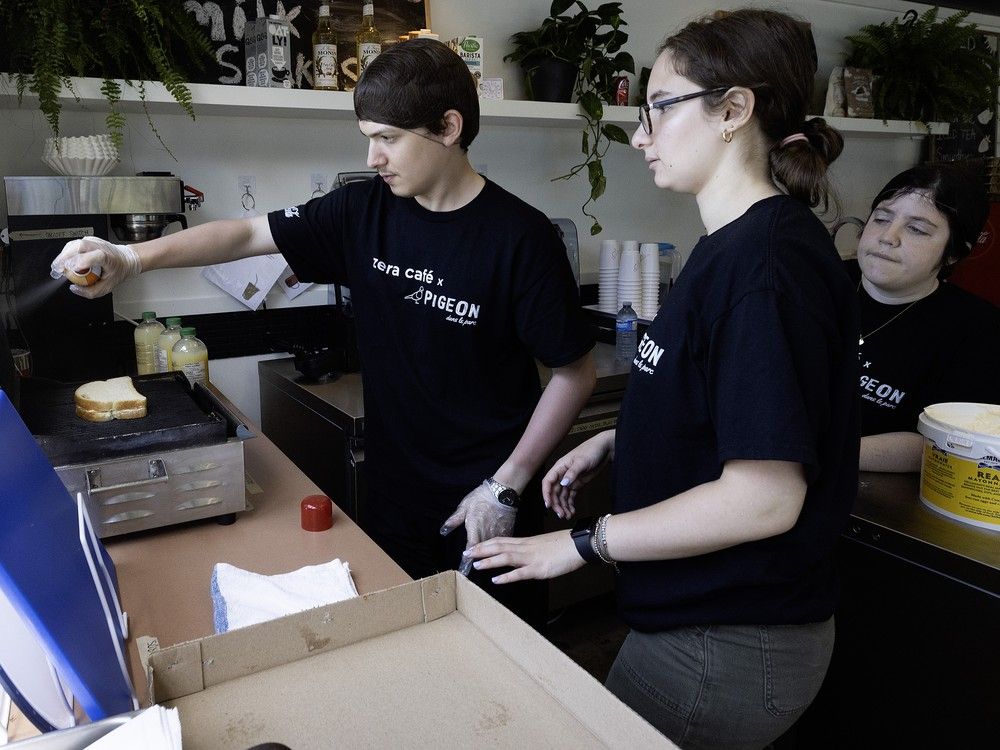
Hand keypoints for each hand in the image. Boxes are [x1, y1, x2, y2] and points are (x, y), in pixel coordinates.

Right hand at [50, 236, 141, 297]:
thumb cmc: (118, 272)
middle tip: (57, 269)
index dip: (83, 261)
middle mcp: (101, 247)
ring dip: (63, 256)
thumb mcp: (108, 287)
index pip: (96, 256)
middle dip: (65, 257)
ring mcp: (94, 242)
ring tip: (58, 268)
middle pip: (80, 246)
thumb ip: (91, 291)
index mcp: (109, 258)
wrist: (126, 259)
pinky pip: (73, 245)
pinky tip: (64, 262)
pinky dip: (66, 253)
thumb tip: (74, 288)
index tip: (73, 269)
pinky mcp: (87, 240)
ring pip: (74, 244)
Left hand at [440, 480, 516, 575]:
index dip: (467, 559)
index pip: (470, 548)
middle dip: (479, 560)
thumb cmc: (481, 497)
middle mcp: (486, 533)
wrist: (502, 491)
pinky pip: (502, 542)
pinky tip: (500, 552)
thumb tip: (443, 530)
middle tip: (475, 568)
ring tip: (488, 563)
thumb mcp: (464, 506)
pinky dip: (500, 547)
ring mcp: (498, 533)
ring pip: (493, 549)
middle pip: (482, 551)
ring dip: (490, 556)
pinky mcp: (507, 531)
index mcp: (474, 528)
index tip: (464, 568)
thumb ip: (454, 520)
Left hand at [465, 531, 584, 583]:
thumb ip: (530, 549)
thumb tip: (520, 554)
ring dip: (489, 561)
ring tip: (474, 565)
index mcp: (526, 542)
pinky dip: (506, 577)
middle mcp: (525, 548)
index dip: (485, 543)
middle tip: (465, 553)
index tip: (472, 546)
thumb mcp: (542, 544)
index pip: (501, 540)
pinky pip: (520, 573)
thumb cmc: (563, 545)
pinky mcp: (539, 569)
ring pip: (505, 557)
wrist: (578, 545)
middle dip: (481, 550)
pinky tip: (496, 580)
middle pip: (499, 546)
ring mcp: (531, 558)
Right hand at [542, 431, 613, 519]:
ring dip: (563, 506)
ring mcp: (570, 479)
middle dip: (556, 504)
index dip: (546, 494)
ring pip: (562, 496)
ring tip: (567, 516)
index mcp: (560, 467)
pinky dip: (570, 504)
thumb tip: (563, 484)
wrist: (604, 449)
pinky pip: (570, 496)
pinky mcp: (577, 483)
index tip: (548, 505)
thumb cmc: (591, 450)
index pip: (548, 482)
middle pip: (554, 492)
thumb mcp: (582, 461)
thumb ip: (572, 473)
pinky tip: (572, 511)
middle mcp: (562, 474)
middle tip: (561, 514)